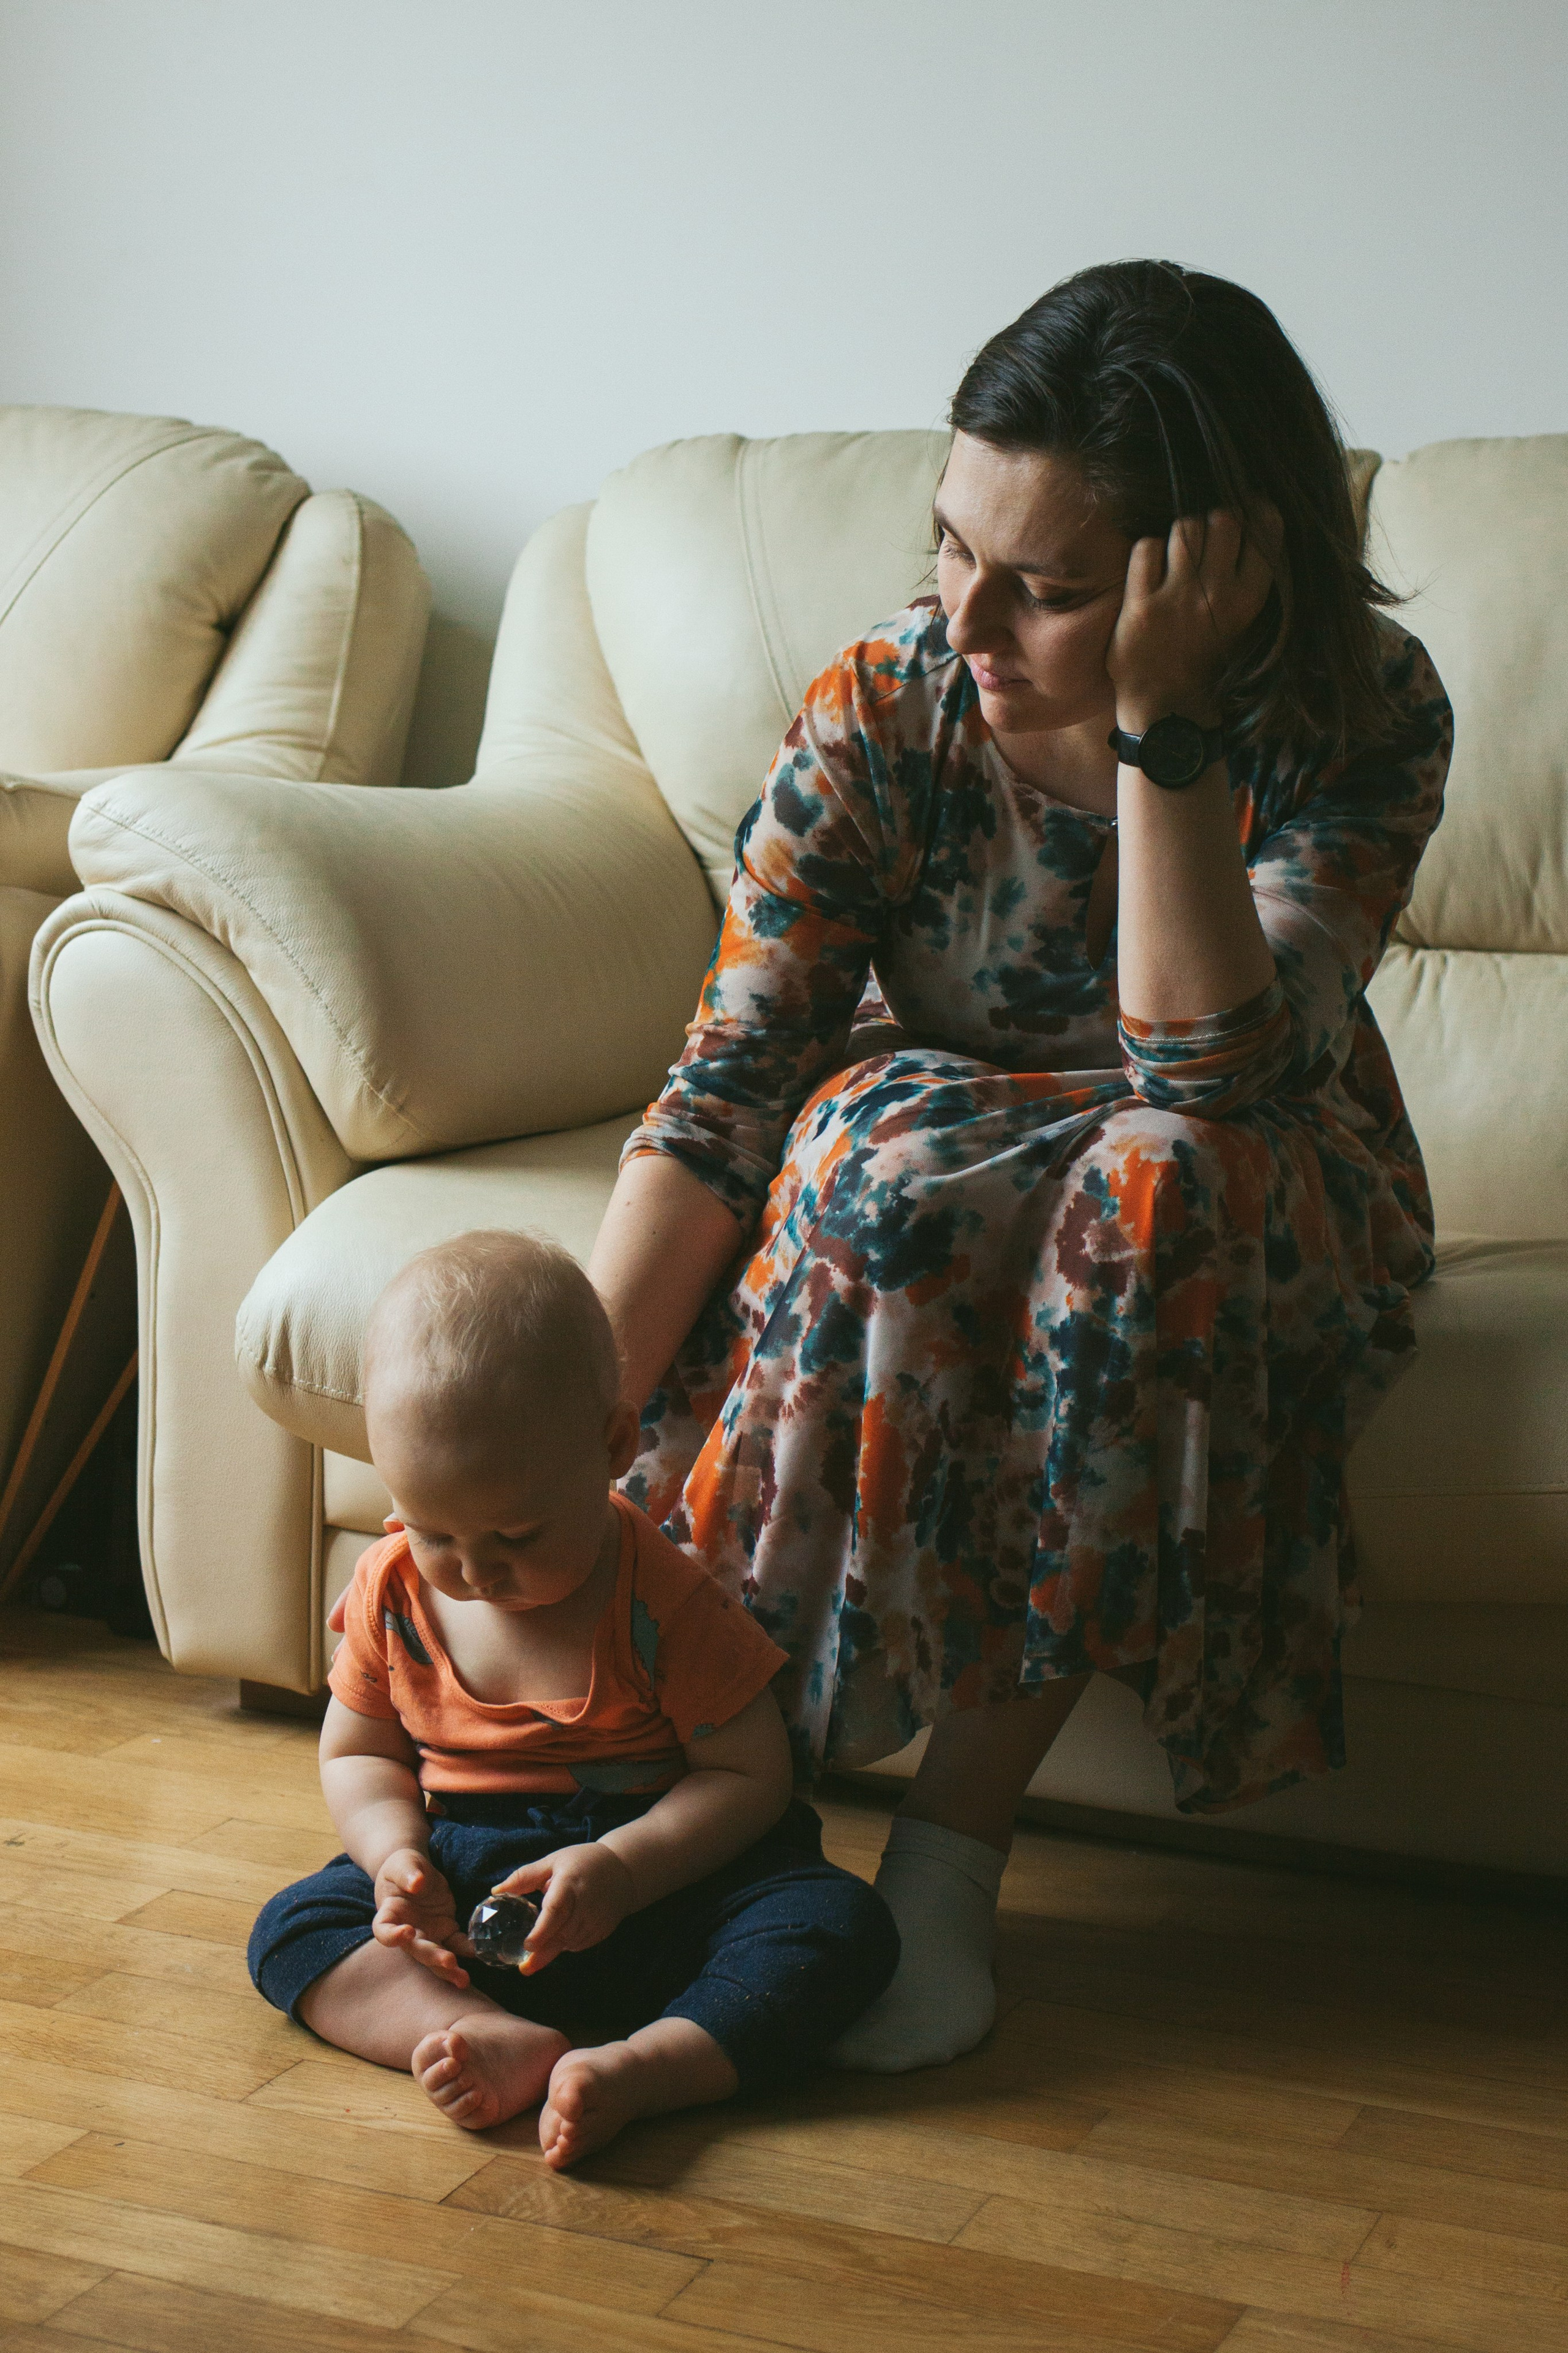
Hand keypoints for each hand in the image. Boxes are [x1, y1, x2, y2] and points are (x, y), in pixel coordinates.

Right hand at [372, 1847, 472, 1987]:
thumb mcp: (402, 1863)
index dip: (393, 1936)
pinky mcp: (445, 1930)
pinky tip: (477, 1953)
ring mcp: (426, 1934)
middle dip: (432, 1957)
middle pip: (416, 1949)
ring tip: (463, 1980)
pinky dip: (466, 1949)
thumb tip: (416, 1883)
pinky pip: (456, 1943)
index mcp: (389, 1915)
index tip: (405, 1933)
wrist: (416, 1872)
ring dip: (448, 1969)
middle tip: (448, 1962)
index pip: (384, 1931)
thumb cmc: (402, 1867)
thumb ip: (407, 1872)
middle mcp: (407, 1931)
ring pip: (436, 1955)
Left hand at [489, 1841, 637, 1972]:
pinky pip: (580, 1944)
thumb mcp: (553, 1861)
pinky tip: (558, 1940)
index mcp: (570, 1884)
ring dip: (553, 1949)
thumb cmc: (582, 1862)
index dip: (542, 1930)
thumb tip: (495, 1891)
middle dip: (543, 1953)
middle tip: (524, 1967)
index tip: (528, 1944)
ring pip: (570, 1943)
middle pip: (562, 1934)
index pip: (556, 1910)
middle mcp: (585, 1904)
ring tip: (537, 1953)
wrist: (624, 1870)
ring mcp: (596, 1920)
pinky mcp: (602, 1930)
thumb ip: (524, 1877)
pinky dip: (567, 1946)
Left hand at [1107, 507, 1277, 733]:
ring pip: (1185, 526)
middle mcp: (1218, 595)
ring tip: (1177, 556)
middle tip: (1204, 541)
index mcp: (1250, 599)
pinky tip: (1150, 571)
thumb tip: (1252, 516)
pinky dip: (1148, 551)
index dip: (1254, 511)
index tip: (1244, 512)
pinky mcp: (1140, 606)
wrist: (1168, 708)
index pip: (1265, 529)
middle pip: (1224, 518)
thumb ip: (1249, 577)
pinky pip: (1147, 547)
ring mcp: (1177, 599)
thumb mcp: (1243, 621)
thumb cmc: (1207, 659)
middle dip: (1213, 520)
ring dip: (1180, 533)